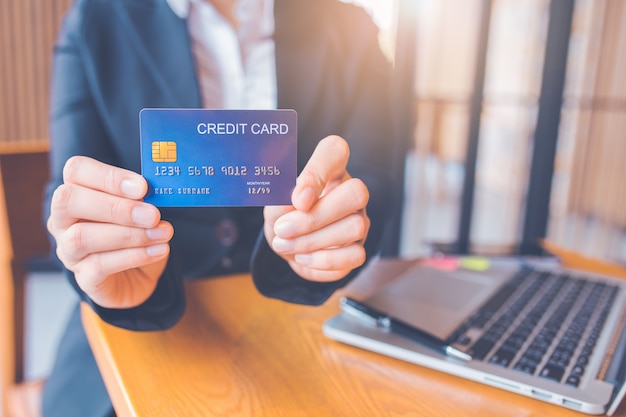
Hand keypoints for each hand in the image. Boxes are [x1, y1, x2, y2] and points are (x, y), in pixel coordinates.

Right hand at [47, 156, 173, 308]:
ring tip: (162, 233)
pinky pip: (100, 265)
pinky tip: (159, 250)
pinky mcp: (84, 278)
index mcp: (77, 193)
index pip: (76, 170)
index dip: (108, 176)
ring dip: (129, 234)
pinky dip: (134, 256)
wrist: (139, 277)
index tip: (142, 187)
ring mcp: (68, 251)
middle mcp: (63, 220)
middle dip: (115, 207)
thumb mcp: (143, 212)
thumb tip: (157, 193)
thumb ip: (144, 199)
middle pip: (68, 201)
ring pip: (82, 236)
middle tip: (152, 215)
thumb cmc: (137, 236)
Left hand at [263, 136, 369, 281]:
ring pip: (355, 227)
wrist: (286, 246)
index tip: (297, 197)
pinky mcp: (358, 248)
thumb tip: (296, 201)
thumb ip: (281, 198)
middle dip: (315, 216)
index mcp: (329, 170)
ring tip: (284, 244)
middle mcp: (350, 192)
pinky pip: (355, 255)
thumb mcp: (274, 204)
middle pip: (356, 192)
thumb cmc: (283, 216)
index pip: (335, 151)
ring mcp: (359, 220)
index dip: (318, 171)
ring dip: (313, 241)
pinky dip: (323, 260)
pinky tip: (302, 257)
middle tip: (283, 228)